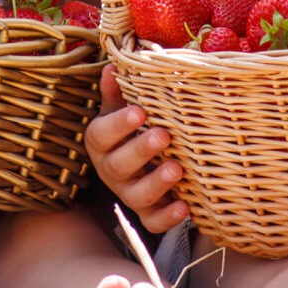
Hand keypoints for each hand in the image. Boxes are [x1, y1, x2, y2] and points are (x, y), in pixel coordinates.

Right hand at [85, 65, 188, 232]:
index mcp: (102, 142)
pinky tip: (186, 206)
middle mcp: (111, 170)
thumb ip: (117, 90)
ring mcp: (129, 193)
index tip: (140, 111)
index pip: (101, 134)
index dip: (119, 125)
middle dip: (140, 151)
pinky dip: (168, 218)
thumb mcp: (121, 107)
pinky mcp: (147, 213)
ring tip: (177, 169)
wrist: (140, 162)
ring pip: (136, 196)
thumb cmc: (132, 127)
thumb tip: (114, 65)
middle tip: (163, 135)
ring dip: (156, 184)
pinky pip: (153, 222)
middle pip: (118, 166)